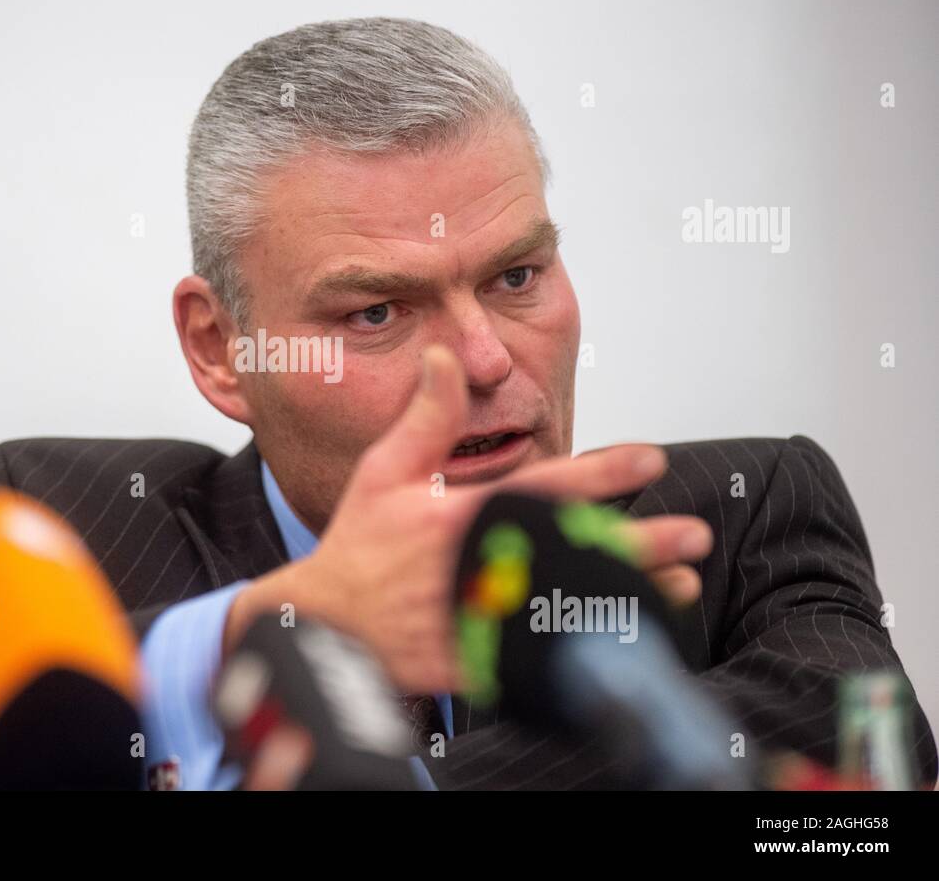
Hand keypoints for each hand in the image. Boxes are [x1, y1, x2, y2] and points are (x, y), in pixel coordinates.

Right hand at [225, 345, 711, 693]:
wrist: (324, 621)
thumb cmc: (357, 546)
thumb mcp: (384, 471)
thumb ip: (426, 417)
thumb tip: (445, 355)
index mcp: (458, 516)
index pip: (544, 488)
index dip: (602, 472)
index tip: (648, 459)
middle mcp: (475, 564)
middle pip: (572, 551)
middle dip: (639, 542)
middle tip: (691, 534)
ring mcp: (477, 615)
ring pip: (569, 603)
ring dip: (629, 593)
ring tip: (680, 585)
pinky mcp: (475, 659)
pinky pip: (542, 652)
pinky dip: (587, 642)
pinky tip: (624, 633)